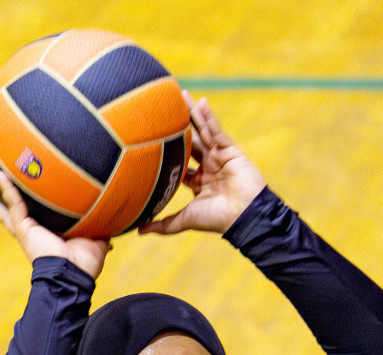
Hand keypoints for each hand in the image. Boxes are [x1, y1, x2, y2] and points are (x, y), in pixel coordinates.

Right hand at [0, 171, 110, 280]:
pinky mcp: (25, 229)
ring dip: (3, 193)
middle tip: (4, 191)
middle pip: (22, 214)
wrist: (73, 274)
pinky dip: (7, 190)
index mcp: (53, 236)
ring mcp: (29, 231)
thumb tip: (111, 232)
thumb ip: (99, 232)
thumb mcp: (96, 243)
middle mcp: (39, 233)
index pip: (45, 219)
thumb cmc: (85, 265)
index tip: (40, 197)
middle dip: (13, 204)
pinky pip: (14, 205)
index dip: (42, 210)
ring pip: (12, 208)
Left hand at [139, 94, 265, 235]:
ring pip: (203, 132)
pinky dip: (209, 117)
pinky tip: (201, 102)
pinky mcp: (230, 150)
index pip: (182, 160)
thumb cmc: (216, 220)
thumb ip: (163, 224)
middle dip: (180, 125)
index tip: (154, 135)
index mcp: (198, 181)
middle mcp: (209, 167)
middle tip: (165, 108)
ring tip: (180, 95)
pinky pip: (217, 130)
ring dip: (192, 113)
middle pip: (191, 141)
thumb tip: (139, 231)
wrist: (243, 217)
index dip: (170, 148)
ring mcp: (220, 157)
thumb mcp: (184, 220)